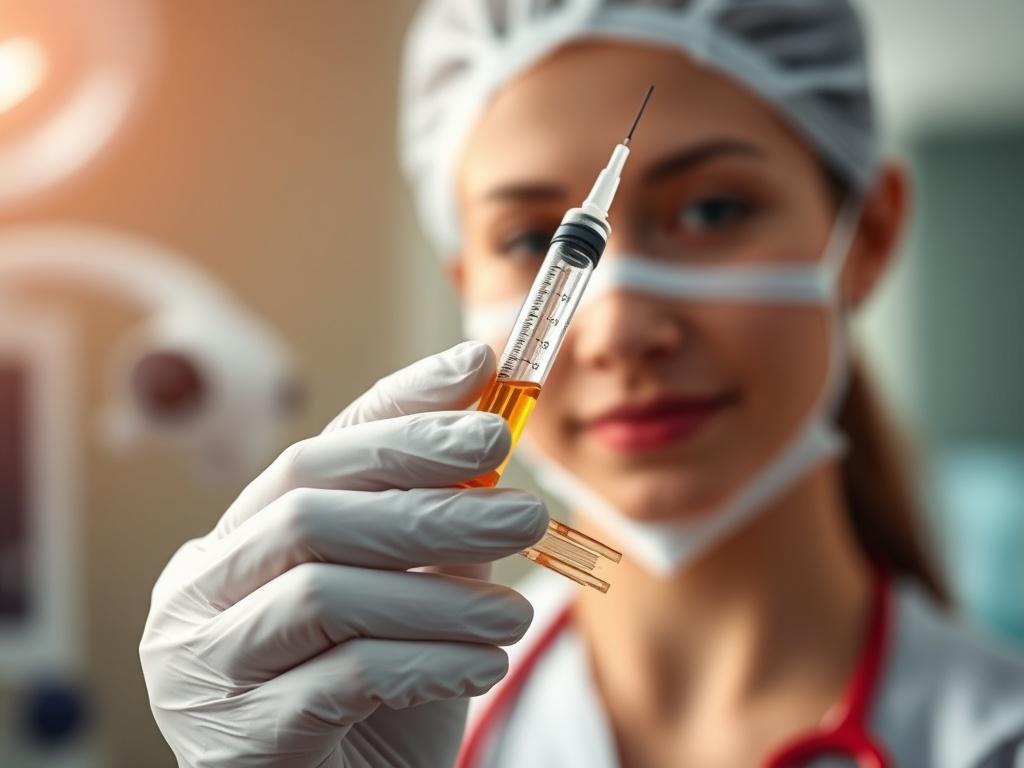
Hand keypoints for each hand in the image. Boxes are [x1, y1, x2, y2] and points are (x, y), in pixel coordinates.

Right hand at [140, 341, 547, 766]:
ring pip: (325, 592)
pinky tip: (482, 662)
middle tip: (525, 508)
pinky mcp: (239, 740)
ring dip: (438, 593)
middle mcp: (200, 593)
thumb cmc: (369, 699)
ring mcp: (205, 666)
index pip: (316, 454)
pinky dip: (426, 660)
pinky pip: (342, 678)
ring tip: (514, 608)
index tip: (479, 369)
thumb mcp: (404, 599)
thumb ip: (426, 528)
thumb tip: (489, 442)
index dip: (400, 408)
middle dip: (429, 500)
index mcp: (236, 544)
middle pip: (310, 511)